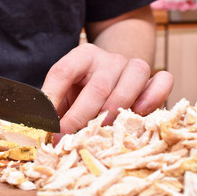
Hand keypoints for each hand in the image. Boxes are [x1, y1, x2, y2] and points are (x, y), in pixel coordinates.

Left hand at [42, 43, 172, 133]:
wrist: (112, 74)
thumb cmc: (83, 90)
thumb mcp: (64, 94)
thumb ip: (52, 106)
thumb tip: (35, 126)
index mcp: (80, 56)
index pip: (62, 72)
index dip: (52, 100)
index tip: (45, 126)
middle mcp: (108, 58)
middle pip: (97, 86)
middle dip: (80, 118)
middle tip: (66, 139)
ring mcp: (132, 66)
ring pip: (130, 83)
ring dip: (113, 113)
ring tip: (98, 131)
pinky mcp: (152, 77)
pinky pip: (162, 81)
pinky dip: (153, 97)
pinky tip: (138, 112)